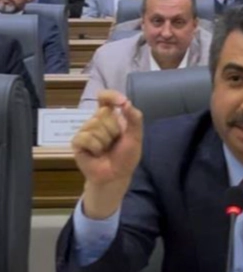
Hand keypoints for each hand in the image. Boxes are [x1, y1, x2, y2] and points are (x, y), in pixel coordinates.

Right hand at [72, 91, 142, 218]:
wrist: (116, 175)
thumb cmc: (126, 156)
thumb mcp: (135, 136)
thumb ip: (134, 118)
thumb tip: (127, 102)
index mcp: (110, 117)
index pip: (106, 98)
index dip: (111, 96)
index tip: (121, 101)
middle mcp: (96, 120)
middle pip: (103, 112)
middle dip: (114, 129)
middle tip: (114, 142)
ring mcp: (85, 130)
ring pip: (94, 125)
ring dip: (105, 140)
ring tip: (105, 149)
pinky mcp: (77, 142)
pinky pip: (86, 137)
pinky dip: (95, 147)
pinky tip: (96, 154)